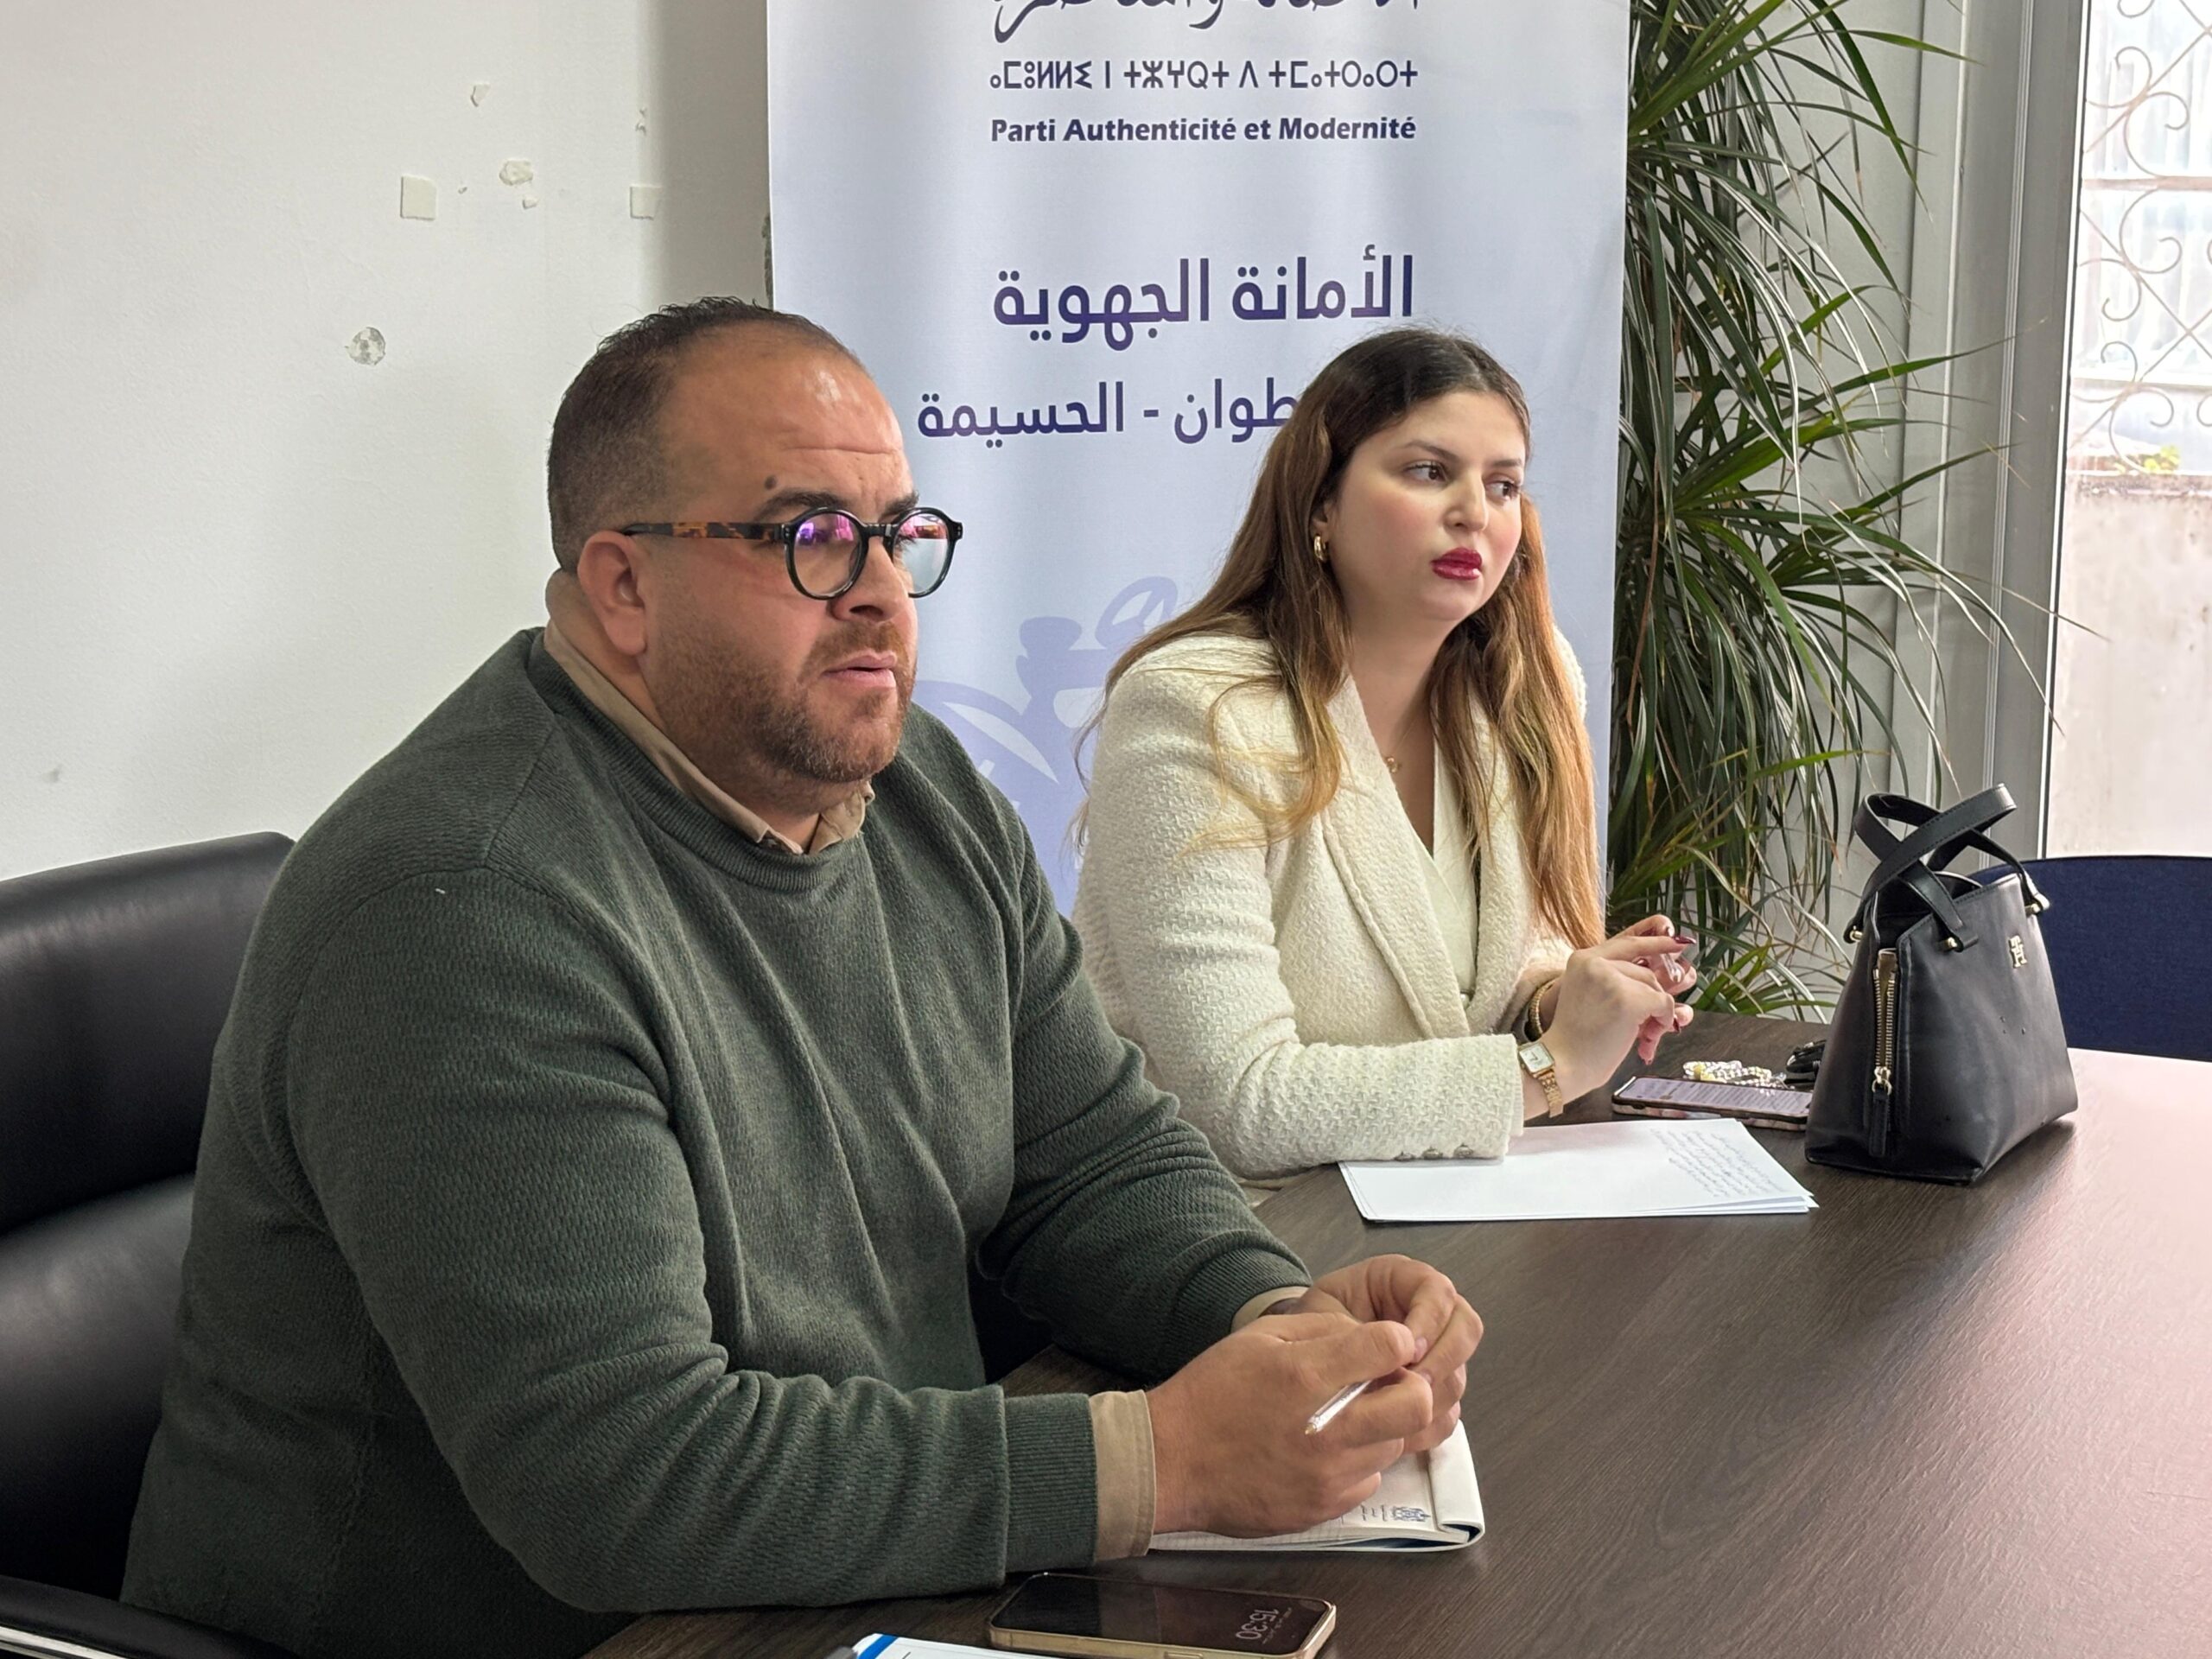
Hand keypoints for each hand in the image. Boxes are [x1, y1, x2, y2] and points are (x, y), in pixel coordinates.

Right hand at [1148, 1312, 1432, 1536]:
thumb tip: (1370, 1335)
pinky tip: (1326, 1450)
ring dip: (1383, 1426)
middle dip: (1413, 1386)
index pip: (1390, 1348)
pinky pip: (1368, 1479)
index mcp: (1306, 1376)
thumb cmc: (1209, 1397)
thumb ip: (1320, 1330)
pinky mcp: (1324, 1507)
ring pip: (1395, 1444)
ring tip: (1346, 1417)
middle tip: (1388, 1383)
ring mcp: (1329, 1474)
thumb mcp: (1258, 1338)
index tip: (1389, 1344)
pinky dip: (1359, 1462)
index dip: (1397, 1340)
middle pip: (1416, 1404)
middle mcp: (1327, 1429)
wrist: (1171, 1463)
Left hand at [1292, 1256, 1479, 1454]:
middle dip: (1443, 1359)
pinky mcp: (1431, 1391)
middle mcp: (1430, 1313)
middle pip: (1465, 1329)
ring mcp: (1436, 1354)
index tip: (1407, 1350)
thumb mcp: (1324, 1311)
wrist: (1300, 1355)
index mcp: (1405, 1281)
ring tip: (1402, 1408)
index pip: (1439, 1291)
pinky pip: (1451, 1407)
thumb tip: (1390, 1351)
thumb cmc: (1311, 1323)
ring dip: (1437, 1393)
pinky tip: (1404, 1429)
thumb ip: (1357, 1326)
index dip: (1430, 1319)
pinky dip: (1433, 1420)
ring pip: (1461, 1371)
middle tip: (1414, 1383)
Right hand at [1544, 919, 1695, 1098]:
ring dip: (1657, 1013)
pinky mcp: (1628, 998)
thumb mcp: (1590, 997)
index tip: (1678, 941)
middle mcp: (1595, 963)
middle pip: (1644, 973)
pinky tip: (1648, 1038)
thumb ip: (1616, 982)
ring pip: (1655, 988)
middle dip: (1653, 999)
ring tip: (1645, 1036)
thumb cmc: (1577, 1040)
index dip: (1655, 942)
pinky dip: (1663, 1021)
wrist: (1563, 1063)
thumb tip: (1662, 981)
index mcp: (1583, 960)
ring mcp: (1611, 979)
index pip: (1627, 943)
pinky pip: (1663, 1003)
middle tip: (1650, 1026)